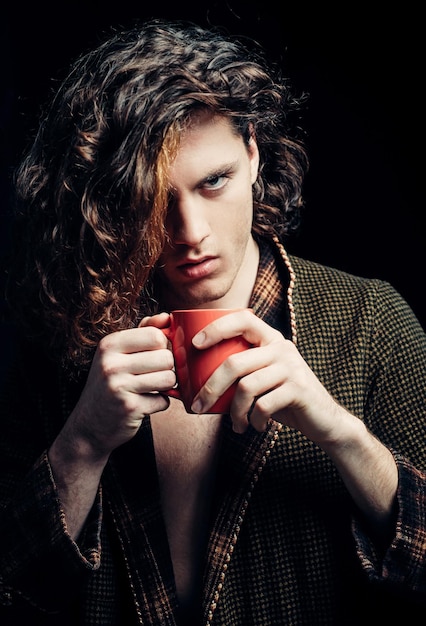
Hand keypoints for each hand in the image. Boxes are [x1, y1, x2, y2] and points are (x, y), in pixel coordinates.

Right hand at [67, 315, 174, 457]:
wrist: (89, 426)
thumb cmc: (110, 384)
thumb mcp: (118, 354)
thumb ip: (143, 332)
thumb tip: (167, 316)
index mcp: (110, 344)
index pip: (155, 335)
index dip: (162, 346)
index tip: (154, 356)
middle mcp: (111, 363)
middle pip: (166, 357)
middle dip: (166, 368)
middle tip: (153, 376)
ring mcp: (119, 386)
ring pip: (169, 378)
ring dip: (165, 386)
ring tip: (150, 388)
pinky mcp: (130, 407)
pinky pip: (163, 400)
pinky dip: (158, 404)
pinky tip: (144, 404)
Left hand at [190, 309, 345, 439]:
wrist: (325, 420)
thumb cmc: (283, 398)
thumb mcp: (263, 378)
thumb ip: (240, 372)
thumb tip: (192, 380)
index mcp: (271, 339)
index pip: (243, 319)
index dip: (217, 328)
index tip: (195, 343)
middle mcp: (282, 348)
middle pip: (235, 363)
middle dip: (211, 388)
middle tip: (199, 407)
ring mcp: (291, 367)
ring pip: (246, 387)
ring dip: (235, 412)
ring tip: (236, 424)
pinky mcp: (299, 389)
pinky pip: (263, 405)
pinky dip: (254, 420)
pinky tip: (256, 426)